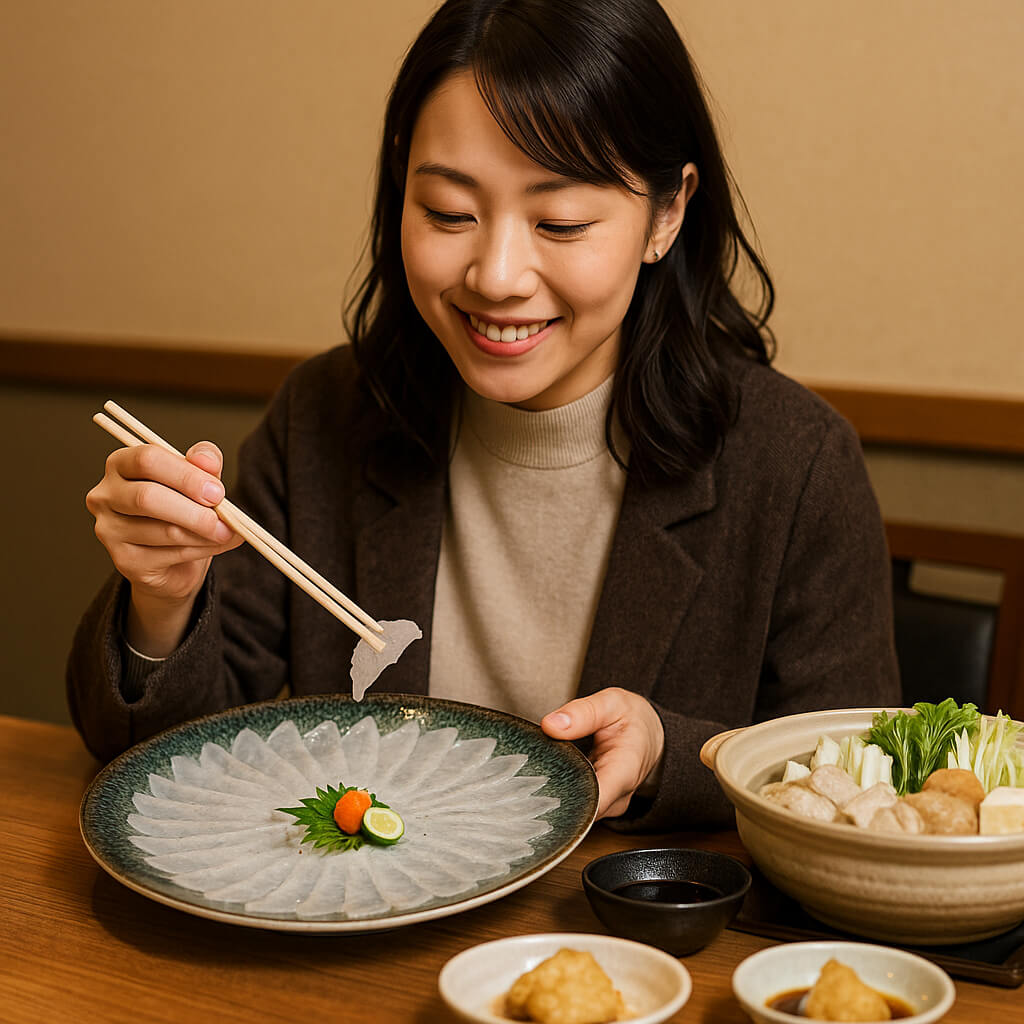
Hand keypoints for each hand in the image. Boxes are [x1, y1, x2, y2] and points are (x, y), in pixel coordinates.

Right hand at [86, 440, 241, 654]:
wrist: (177, 560)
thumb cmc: (188, 509)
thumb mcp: (201, 484)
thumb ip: (204, 466)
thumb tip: (209, 457)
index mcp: (123, 465)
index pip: (146, 458)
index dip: (184, 472)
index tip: (219, 488)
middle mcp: (106, 496)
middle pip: (148, 498)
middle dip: (194, 507)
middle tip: (226, 512)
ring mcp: (109, 532)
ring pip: (163, 531)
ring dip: (205, 534)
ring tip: (230, 534)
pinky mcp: (123, 562)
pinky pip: (168, 557)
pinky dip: (199, 553)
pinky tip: (214, 549)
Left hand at [541, 687, 664, 818]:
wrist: (649, 734)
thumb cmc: (634, 720)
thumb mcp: (612, 704)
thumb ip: (582, 712)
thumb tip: (550, 724)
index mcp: (624, 772)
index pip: (595, 802)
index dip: (566, 798)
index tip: (543, 781)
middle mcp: (617, 797)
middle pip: (579, 809)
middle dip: (554, 790)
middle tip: (537, 764)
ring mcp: (608, 805)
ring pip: (575, 809)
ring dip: (557, 789)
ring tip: (548, 763)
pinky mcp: (599, 805)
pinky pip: (576, 804)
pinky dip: (562, 788)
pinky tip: (556, 771)